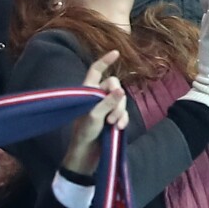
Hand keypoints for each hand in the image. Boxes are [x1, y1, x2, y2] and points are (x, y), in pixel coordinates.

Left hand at [62, 50, 128, 175]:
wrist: (87, 154)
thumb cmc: (84, 134)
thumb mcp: (94, 117)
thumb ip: (107, 103)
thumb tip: (121, 90)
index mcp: (87, 91)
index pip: (96, 70)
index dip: (105, 61)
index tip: (116, 53)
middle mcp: (97, 97)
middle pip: (114, 86)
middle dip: (117, 100)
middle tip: (111, 117)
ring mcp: (106, 107)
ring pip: (121, 100)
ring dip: (120, 112)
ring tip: (114, 125)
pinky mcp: (113, 118)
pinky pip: (124, 113)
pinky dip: (123, 120)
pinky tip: (120, 128)